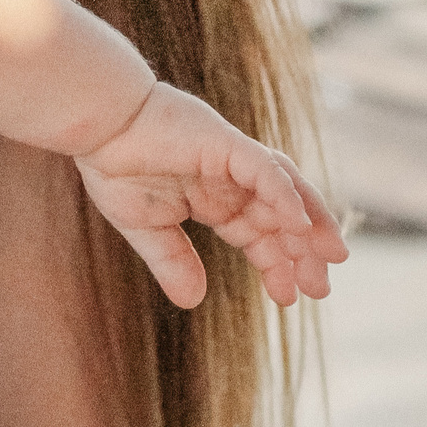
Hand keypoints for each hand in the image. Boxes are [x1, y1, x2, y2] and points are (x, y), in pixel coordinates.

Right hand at [73, 84, 349, 309]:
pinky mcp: (224, 142)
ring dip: (311, 221)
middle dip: (304, 251)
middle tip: (321, 289)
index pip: (258, 233)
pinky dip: (284, 195)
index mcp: (213, 196)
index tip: (289, 299)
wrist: (94, 124)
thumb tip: (193, 302)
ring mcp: (231, 158)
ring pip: (286, 189)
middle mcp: (230, 178)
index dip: (276, 264)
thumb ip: (173, 262)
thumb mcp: (146, 228)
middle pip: (282, 215)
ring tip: (332, 256)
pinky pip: (264, 170)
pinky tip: (298, 225)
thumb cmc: (113, 164)